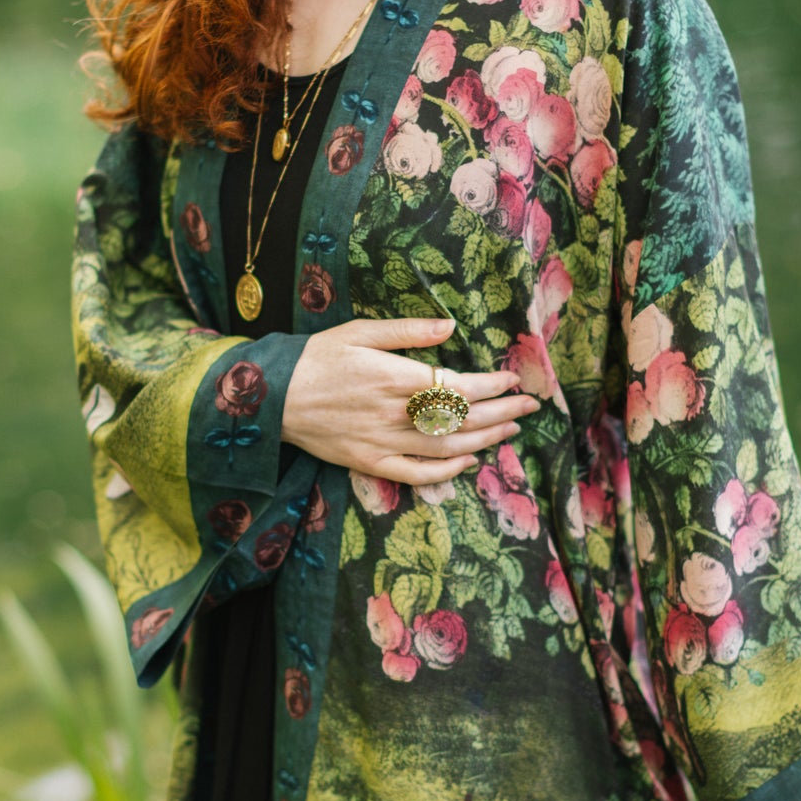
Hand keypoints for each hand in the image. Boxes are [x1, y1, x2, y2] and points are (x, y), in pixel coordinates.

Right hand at [281, 313, 539, 486]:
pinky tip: (467, 461)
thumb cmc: (316, 357)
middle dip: (501, 412)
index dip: (491, 386)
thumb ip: (409, 330)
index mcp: (395, 378)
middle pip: (461, 419)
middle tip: (528, 406)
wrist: (271, 396)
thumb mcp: (360, 331)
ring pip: (446, 448)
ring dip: (484, 440)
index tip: (512, 380)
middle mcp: (395, 414)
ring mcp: (383, 442)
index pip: (458, 387)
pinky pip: (416, 474)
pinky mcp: (370, 462)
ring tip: (510, 429)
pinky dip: (446, 471)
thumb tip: (451, 326)